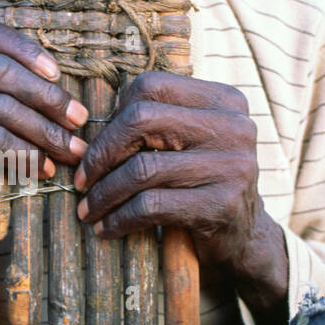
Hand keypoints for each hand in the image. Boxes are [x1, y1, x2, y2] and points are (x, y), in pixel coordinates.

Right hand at [0, 16, 88, 241]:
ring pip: (1, 108)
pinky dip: (27, 154)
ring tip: (71, 149)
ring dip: (46, 131)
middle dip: (46, 96)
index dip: (22, 47)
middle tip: (79, 119)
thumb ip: (24, 85)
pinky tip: (45, 168)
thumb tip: (68, 81)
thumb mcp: (9, 109)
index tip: (57, 73)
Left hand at [73, 71, 287, 313]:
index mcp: (224, 100)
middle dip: (101, 154)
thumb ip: (155, 122)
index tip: (95, 148)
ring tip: (88, 211)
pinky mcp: (221, 204)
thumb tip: (84, 124)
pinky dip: (119, 219)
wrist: (243, 237)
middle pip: (141, 120)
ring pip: (142, 169)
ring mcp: (232, 165)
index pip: (151, 87)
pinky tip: (106, 229)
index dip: (112, 117)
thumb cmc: (200, 184)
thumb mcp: (187, 143)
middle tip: (81, 181)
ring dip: (104, 194)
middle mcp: (234, 127)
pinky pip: (151, 206)